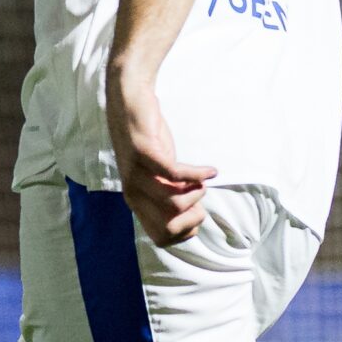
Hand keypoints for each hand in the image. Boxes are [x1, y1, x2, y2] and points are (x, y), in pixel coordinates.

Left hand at [106, 69, 216, 243]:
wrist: (130, 102)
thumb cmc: (150, 140)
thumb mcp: (160, 176)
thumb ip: (170, 195)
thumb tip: (194, 217)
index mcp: (137, 203)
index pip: (162, 238)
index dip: (186, 232)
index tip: (198, 213)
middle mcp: (133, 193)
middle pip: (170, 226)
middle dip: (195, 216)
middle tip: (200, 195)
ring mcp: (137, 173)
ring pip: (175, 202)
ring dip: (197, 192)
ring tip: (202, 178)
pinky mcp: (145, 153)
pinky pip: (176, 174)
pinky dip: (198, 174)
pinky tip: (210, 170)